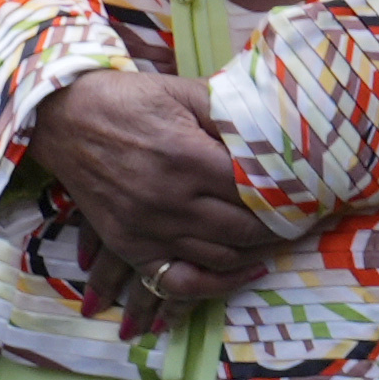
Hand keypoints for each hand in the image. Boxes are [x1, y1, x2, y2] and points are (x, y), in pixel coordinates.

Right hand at [24, 68, 282, 302]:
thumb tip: (277, 134)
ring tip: (279, 241)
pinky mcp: (128, 244)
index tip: (314, 196)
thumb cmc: (130, 99)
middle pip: (242, 229)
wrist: (64, 118)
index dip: (290, 195)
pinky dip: (211, 286)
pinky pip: (175, 281)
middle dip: (280, 228)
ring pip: (217, 258)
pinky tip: (240, 274)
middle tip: (305, 220)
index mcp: (188, 158)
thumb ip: (230, 114)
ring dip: (254, 254)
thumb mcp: (185, 93)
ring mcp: (147, 228)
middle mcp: (169, 200)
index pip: (255, 191)